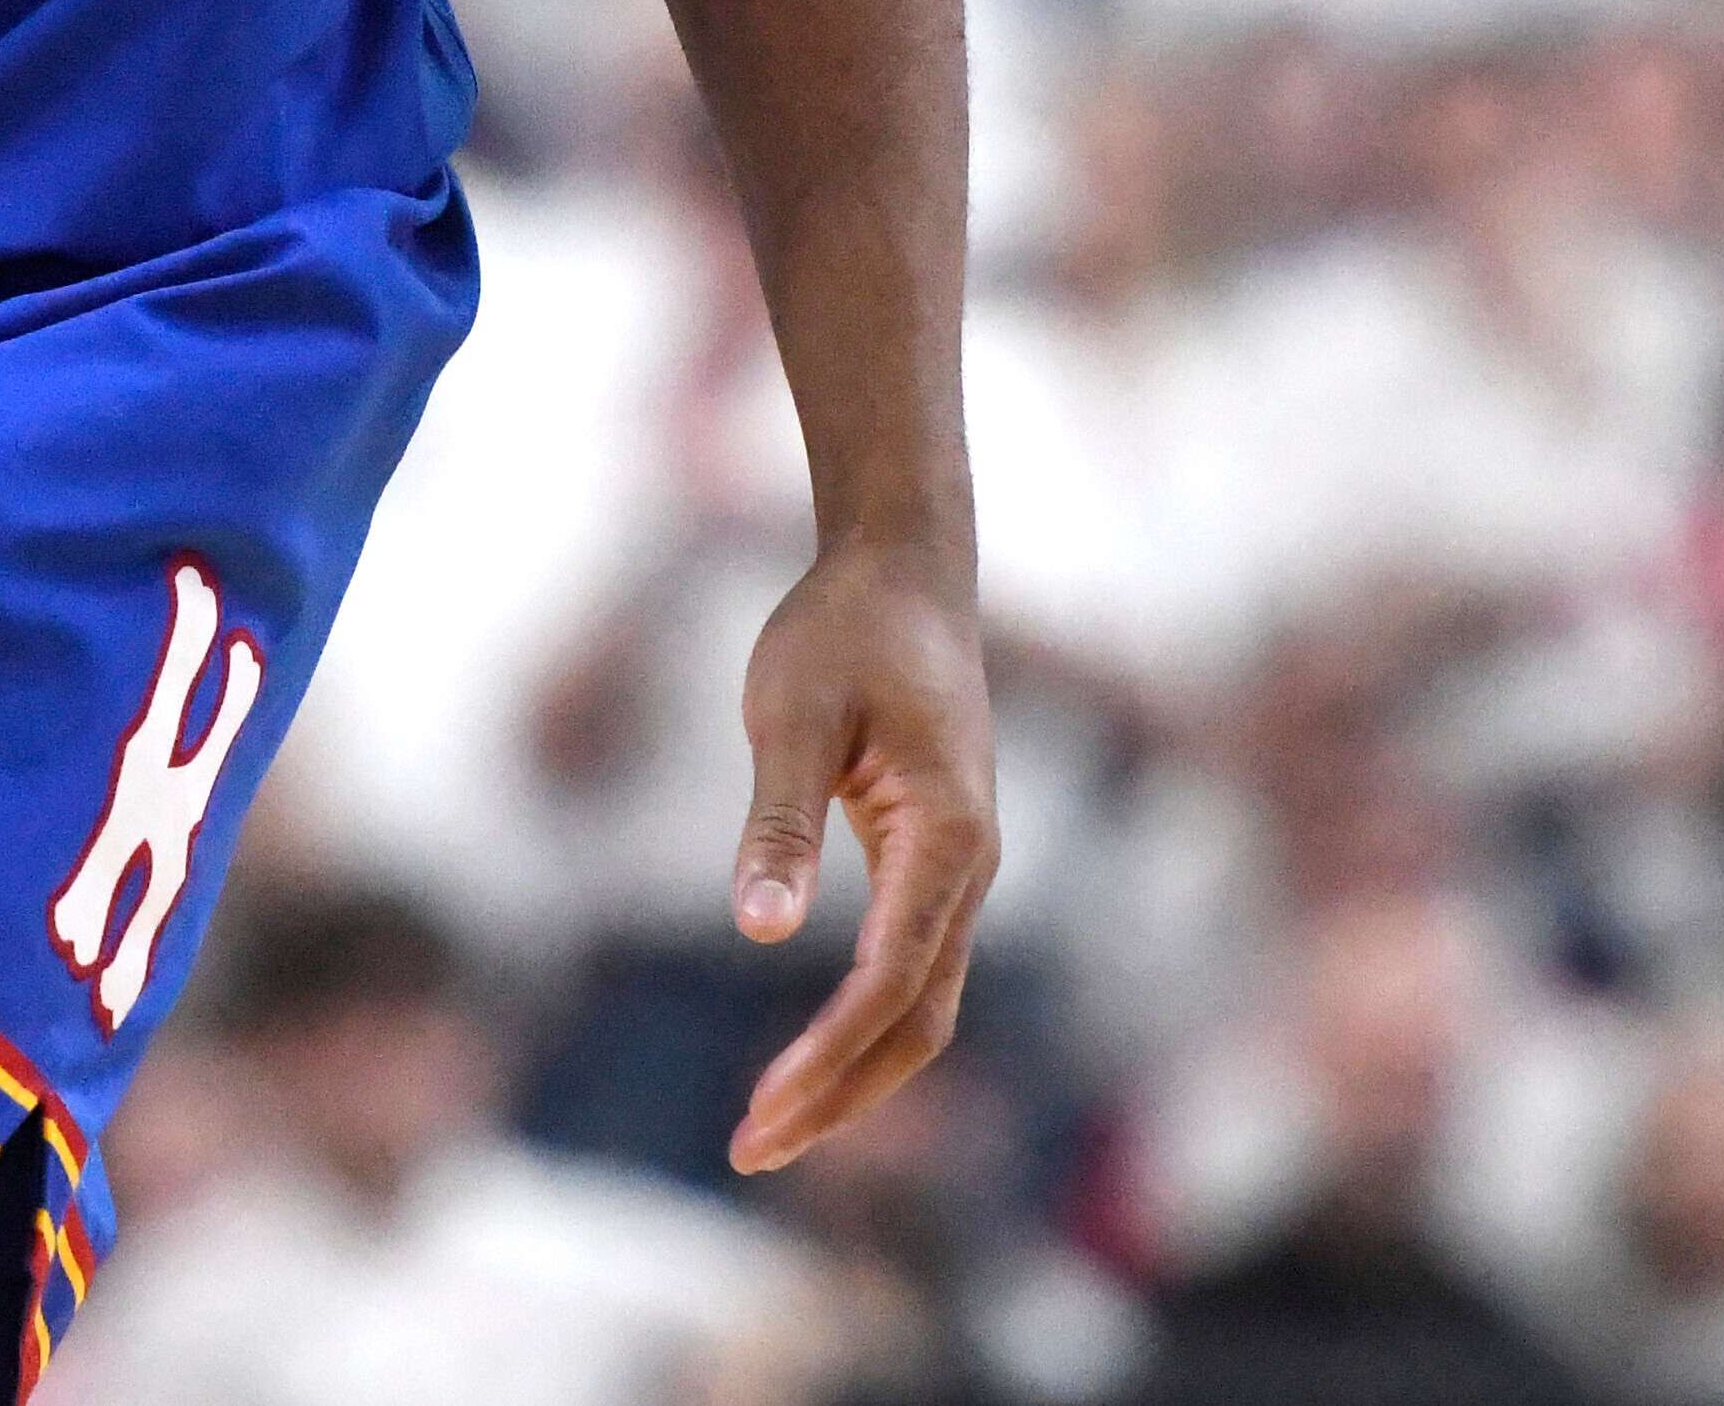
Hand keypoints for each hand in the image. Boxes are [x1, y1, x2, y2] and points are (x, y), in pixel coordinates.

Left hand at [725, 532, 999, 1175]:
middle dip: (842, 1096)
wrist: (903, 574)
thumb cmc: (843, 632)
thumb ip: (779, 823)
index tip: (764, 1109)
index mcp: (948, 837)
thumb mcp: (789, 714)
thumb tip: (759, 930)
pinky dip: (864, 1029)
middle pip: (920, 1024)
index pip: (892, 980)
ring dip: (854, 1075)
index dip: (830, 1053)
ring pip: (924, 1009)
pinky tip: (809, 1060)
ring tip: (770, 1128)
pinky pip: (912, 973)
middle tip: (751, 1149)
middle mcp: (972, 870)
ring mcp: (962, 873)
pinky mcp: (936, 865)